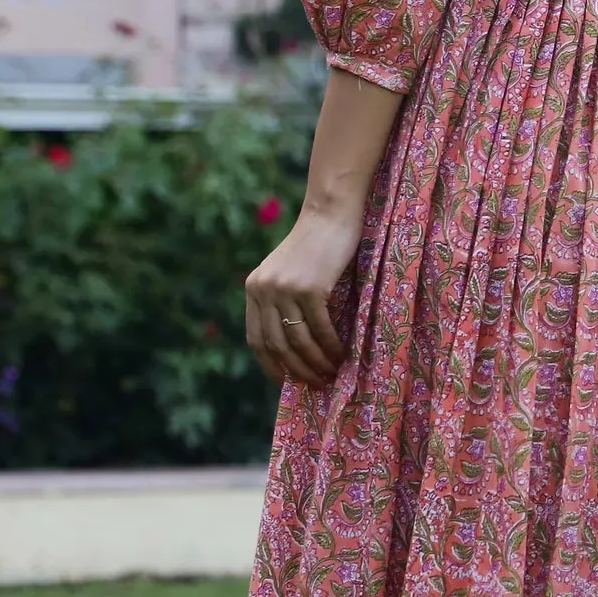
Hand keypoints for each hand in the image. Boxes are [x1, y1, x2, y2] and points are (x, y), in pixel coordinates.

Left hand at [244, 205, 359, 385]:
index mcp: (254, 288)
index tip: (288, 381)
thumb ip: (283, 300)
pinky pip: (320, 328)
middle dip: (297, 370)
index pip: (256, 339)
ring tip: (332, 374)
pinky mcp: (310, 287)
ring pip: (298, 340)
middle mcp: (264, 290)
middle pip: (277, 345)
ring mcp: (285, 288)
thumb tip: (293, 346)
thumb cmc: (316, 244)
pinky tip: (342, 354)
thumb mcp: (288, 272)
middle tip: (317, 384)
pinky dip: (331, 346)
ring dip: (316, 363)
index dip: (272, 365)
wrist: (331, 212)